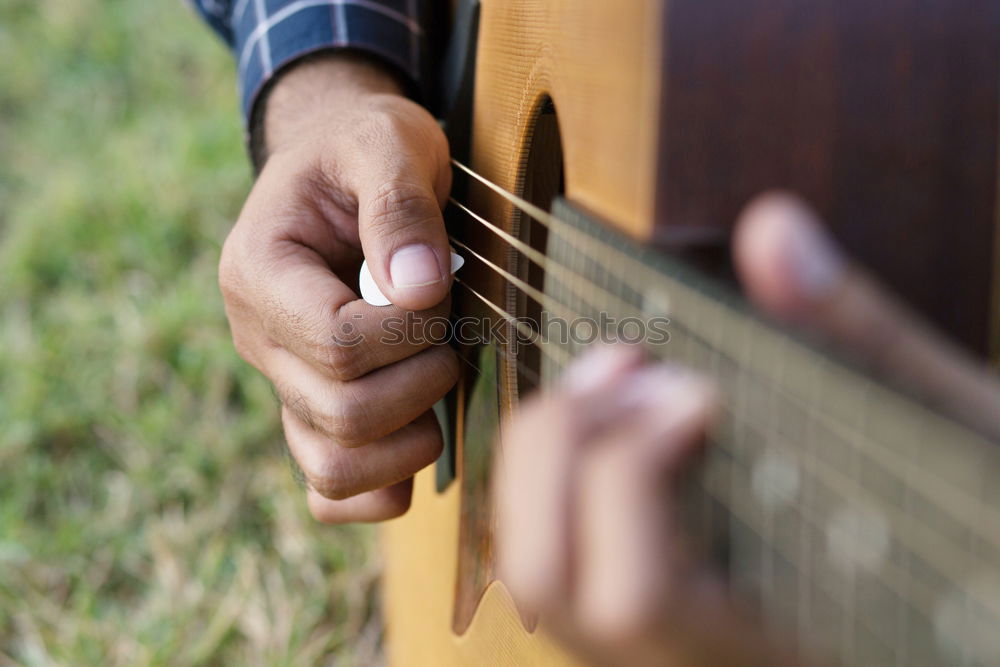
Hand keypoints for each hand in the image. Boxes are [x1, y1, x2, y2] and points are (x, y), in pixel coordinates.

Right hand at [218, 54, 458, 522]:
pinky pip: (329, 491)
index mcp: (260, 272)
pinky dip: (379, 491)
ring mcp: (282, 383)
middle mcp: (258, 338)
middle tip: (449, 334)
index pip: (336, 342)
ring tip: (439, 382)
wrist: (344, 168)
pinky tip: (419, 446)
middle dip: (420, 382)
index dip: (409, 334)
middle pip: (340, 413)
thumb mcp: (384, 144)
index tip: (441, 290)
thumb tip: (418, 291)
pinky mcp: (310, 411)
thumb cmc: (363, 149)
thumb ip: (398, 206)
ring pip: (332, 468)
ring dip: (409, 441)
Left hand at [496, 194, 999, 664]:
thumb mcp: (938, 433)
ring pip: (531, 564)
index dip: (631, 474)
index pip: (635, 595)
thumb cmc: (969, 537)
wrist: (958, 612)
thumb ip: (854, 338)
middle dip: (568, 444)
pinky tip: (618, 410)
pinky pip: (552, 544)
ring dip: (549, 448)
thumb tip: (773, 231)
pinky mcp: (635, 612)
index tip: (696, 387)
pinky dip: (557, 463)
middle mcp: (676, 657)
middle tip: (635, 364)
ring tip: (623, 373)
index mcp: (753, 639)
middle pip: (543, 577)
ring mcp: (644, 642)